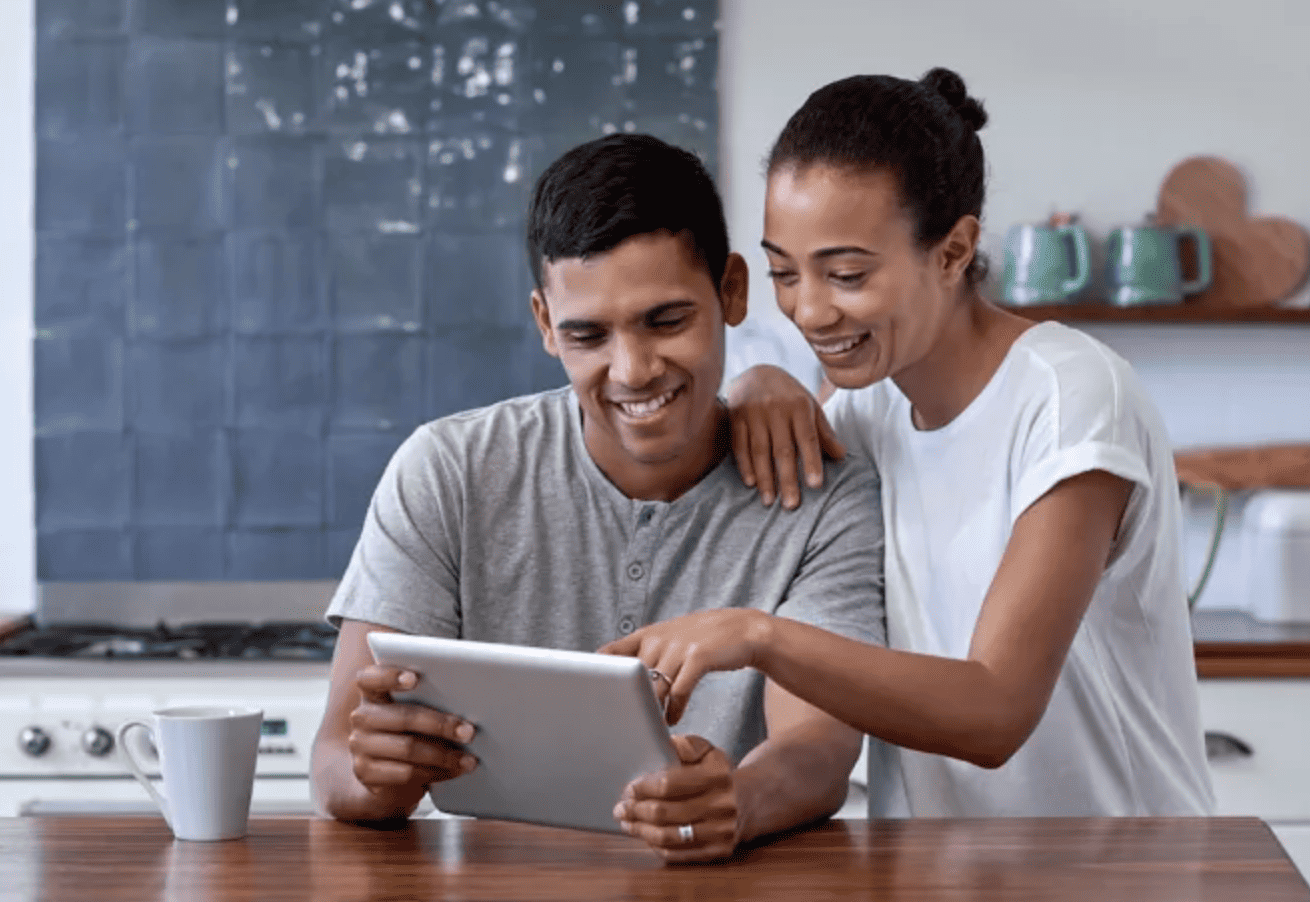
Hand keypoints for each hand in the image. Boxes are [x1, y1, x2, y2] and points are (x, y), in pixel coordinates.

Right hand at [348, 665, 477, 805]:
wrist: (387, 776)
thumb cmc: (410, 733)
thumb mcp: (414, 711)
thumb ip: (428, 699)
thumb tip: (467, 700)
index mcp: (372, 693)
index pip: (370, 678)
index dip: (389, 676)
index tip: (415, 678)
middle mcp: (362, 717)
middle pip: (403, 717)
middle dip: (440, 725)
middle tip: (468, 731)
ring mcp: (360, 746)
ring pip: (408, 748)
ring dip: (444, 755)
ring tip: (469, 758)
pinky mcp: (366, 773)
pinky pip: (407, 772)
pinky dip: (436, 772)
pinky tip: (454, 771)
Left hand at [600, 610, 771, 724]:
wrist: (746, 630)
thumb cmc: (705, 638)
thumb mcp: (672, 637)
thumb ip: (648, 653)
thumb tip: (623, 680)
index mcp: (648, 634)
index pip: (611, 653)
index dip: (599, 675)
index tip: (592, 697)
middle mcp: (659, 639)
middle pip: (631, 679)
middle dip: (629, 703)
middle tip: (624, 725)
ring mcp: (678, 647)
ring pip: (654, 688)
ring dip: (652, 712)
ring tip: (651, 728)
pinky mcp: (698, 658)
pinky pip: (679, 692)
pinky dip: (674, 710)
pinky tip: (673, 720)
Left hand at [613, 735, 741, 863]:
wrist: (748, 801)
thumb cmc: (717, 775)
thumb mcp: (707, 751)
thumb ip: (686, 746)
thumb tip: (664, 746)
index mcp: (718, 775)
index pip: (670, 784)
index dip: (644, 788)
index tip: (629, 789)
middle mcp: (722, 805)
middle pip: (666, 812)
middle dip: (637, 811)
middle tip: (620, 808)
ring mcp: (722, 831)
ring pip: (669, 836)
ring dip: (642, 831)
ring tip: (628, 824)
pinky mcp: (718, 851)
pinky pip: (679, 854)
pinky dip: (657, 846)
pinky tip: (646, 837)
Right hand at [726, 364, 844, 509]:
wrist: (756, 371)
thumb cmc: (789, 395)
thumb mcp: (810, 406)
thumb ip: (823, 431)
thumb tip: (841, 456)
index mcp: (799, 406)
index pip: (807, 438)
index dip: (811, 461)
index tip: (816, 484)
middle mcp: (776, 409)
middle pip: (782, 450)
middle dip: (787, 479)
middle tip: (792, 505)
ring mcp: (753, 412)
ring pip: (760, 451)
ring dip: (765, 478)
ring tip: (770, 501)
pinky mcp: (735, 417)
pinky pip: (739, 445)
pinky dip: (745, 465)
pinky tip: (751, 483)